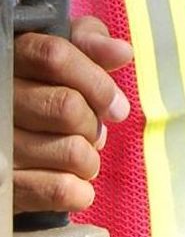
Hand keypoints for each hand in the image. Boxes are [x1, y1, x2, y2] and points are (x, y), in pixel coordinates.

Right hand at [13, 16, 132, 213]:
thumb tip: (121, 52)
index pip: (54, 57)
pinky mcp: (3, 186)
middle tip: (92, 133)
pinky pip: (58, 190)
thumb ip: (90, 44)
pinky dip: (80, 192)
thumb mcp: (64, 53)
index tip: (116, 105)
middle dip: (93, 124)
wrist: (9, 135)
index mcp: (10, 58)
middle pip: (67, 106)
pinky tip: (75, 185)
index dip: (96, 82)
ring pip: (71, 151)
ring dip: (89, 159)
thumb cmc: (44, 89)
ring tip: (79, 157)